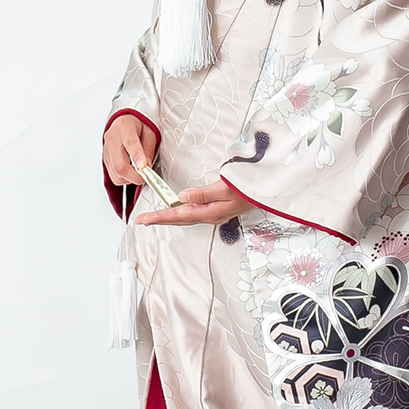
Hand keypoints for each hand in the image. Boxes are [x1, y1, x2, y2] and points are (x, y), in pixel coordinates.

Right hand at [104, 114, 157, 186]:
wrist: (125, 122)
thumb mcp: (150, 132)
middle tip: (147, 177)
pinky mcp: (105, 160)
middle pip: (120, 165)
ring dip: (131, 178)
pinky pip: (114, 176)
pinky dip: (125, 178)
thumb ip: (149, 150)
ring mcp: (106, 150)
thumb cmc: (137, 126)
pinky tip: (131, 171)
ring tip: (139, 172)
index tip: (144, 167)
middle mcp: (112, 138)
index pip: (130, 144)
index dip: (137, 157)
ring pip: (117, 174)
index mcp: (124, 127)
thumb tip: (148, 167)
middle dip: (135, 176)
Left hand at [136, 178, 250, 226]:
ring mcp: (214, 214)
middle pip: (178, 220)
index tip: (144, 219)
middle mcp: (210, 216)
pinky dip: (180, 214)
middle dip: (159, 220)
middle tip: (142, 220)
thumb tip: (183, 197)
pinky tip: (177, 212)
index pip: (178, 215)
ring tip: (154, 218)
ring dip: (168, 218)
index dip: (159, 217)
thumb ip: (203, 194)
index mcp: (210, 212)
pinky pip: (193, 215)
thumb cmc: (249, 189)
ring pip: (185, 218)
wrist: (266, 191)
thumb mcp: (225, 188)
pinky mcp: (216, 210)